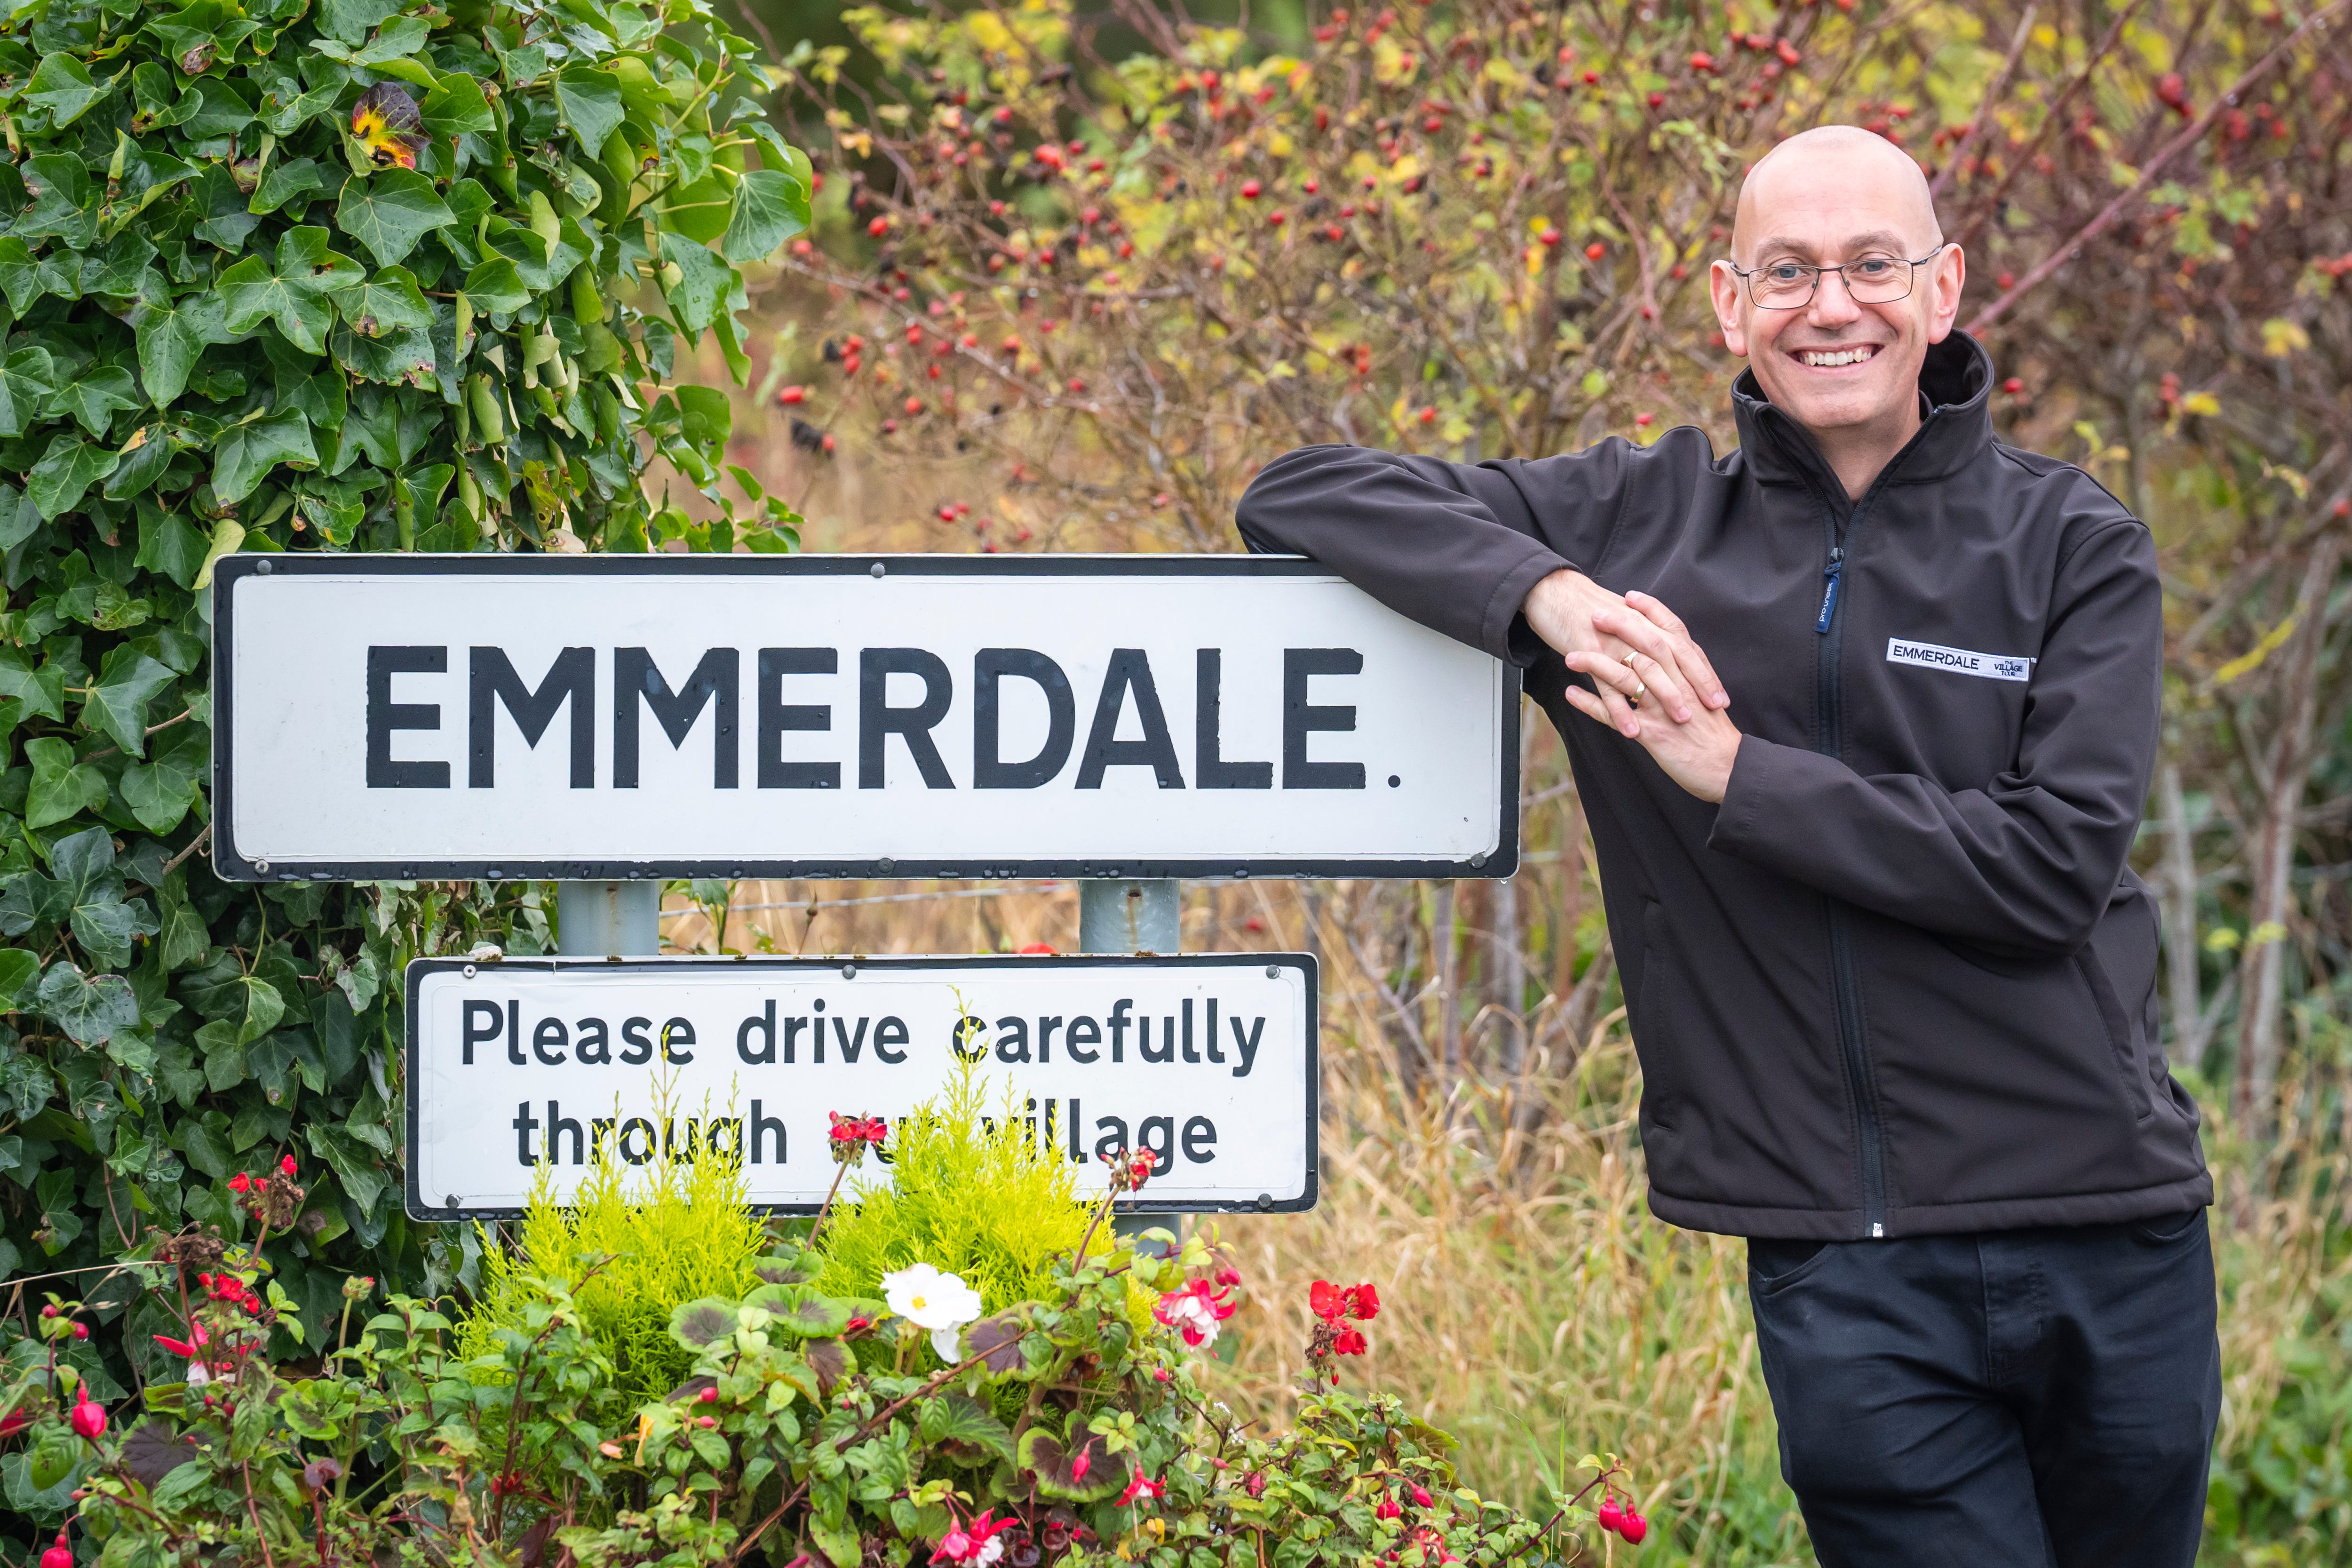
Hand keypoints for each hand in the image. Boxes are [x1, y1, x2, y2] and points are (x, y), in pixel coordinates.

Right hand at [1523, 573, 1729, 719]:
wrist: (1554, 593)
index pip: (1684, 648)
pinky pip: (1607, 685)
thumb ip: (1648, 635)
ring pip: (1645, 670)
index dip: (1703, 671)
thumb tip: (1669, 658)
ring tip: (1680, 722)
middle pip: (1673, 657)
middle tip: (1711, 709)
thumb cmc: (1589, 609)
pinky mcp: (1589, 652)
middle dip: (1695, 683)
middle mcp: (1636, 629)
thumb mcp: (1625, 617)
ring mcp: (1613, 641)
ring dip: (1665, 696)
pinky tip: (1630, 730)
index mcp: (1646, 621)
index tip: (1720, 697)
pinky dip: (1620, 709)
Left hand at [1561, 593, 1741, 801]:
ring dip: (1596, 664)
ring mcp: (1664, 708)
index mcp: (1692, 674)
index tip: (1629, 597)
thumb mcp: (1703, 697)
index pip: (1672, 632)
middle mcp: (1679, 685)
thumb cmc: (1713, 733)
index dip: (1652, 612)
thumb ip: (1686, 675)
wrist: (1728, 769)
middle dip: (1620, 627)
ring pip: (1627, 677)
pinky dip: (1591, 705)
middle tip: (1594, 614)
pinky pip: (1616, 716)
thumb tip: (1667, 658)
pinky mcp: (1653, 733)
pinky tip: (1571, 695)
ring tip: (1570, 656)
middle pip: (1648, 646)